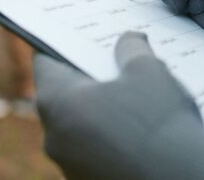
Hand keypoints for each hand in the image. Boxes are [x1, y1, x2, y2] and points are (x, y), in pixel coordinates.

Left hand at [34, 31, 203, 179]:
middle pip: (65, 96)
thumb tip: (128, 42)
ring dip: (104, 111)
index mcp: (58, 102)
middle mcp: (55, 138)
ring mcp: (72, 165)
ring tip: (138, 97)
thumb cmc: (158, 122)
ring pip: (82, 126)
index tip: (79, 37)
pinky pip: (97, 150)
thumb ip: (131, 49)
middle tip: (118, 63)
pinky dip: (114, 138)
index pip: (45, 62)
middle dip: (91, 79)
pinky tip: (144, 131)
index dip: (62, 45)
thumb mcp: (148, 70)